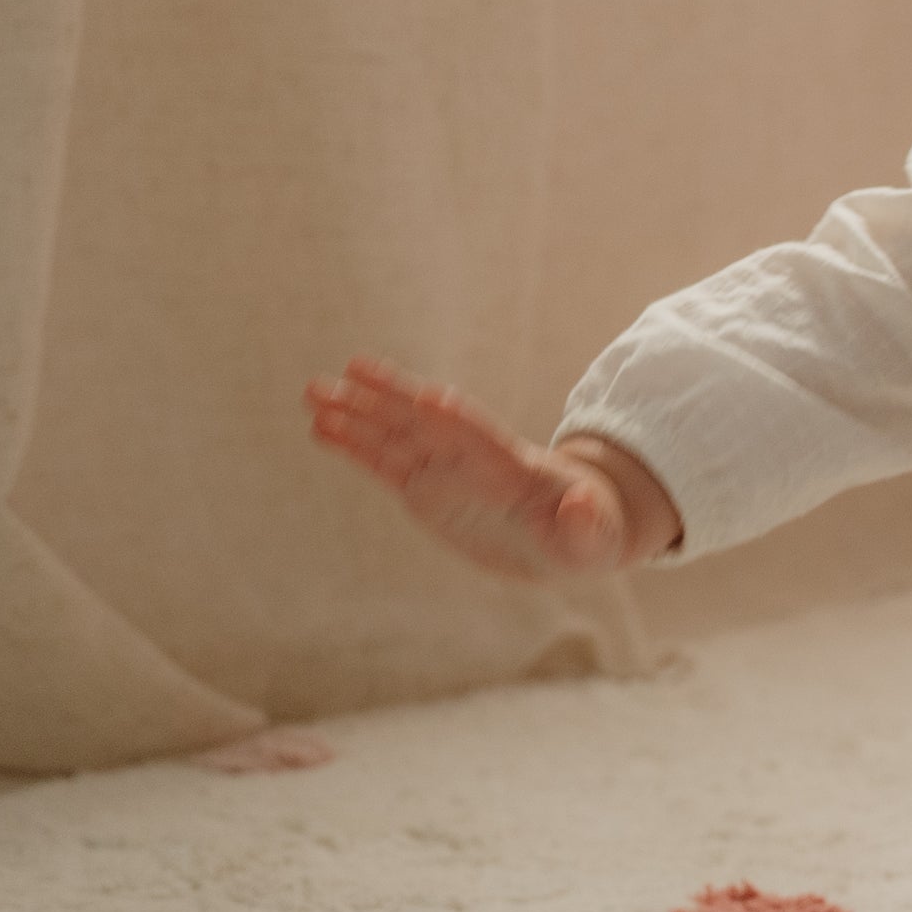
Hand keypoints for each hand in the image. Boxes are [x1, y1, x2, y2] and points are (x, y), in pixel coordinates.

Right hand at [302, 356, 679, 576]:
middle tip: (349, 371)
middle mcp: (475, 460)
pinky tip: (321, 427)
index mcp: (517, 470)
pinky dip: (355, 445)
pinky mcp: (427, 489)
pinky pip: (386, 463)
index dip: (459, 423)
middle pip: (429, 424)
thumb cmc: (591, 533)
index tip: (429, 398)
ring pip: (398, 436)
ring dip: (359, 415)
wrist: (573, 529)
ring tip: (315, 392)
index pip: (483, 441)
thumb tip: (581, 506)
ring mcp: (447, 471)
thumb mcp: (596, 540)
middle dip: (393, 400)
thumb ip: (586, 525)